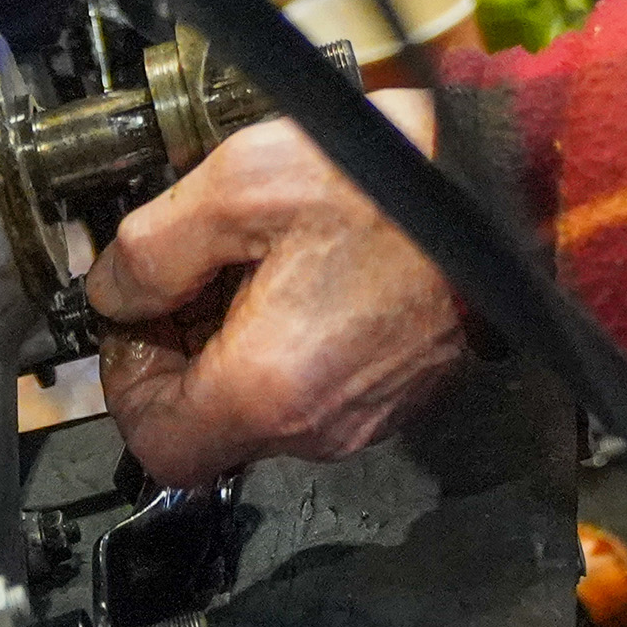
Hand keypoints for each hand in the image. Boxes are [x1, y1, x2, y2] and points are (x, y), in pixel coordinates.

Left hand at [86, 86, 464, 487]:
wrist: (513, 186)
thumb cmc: (390, 184)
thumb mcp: (240, 185)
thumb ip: (152, 248)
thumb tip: (113, 289)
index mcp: (266, 389)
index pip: (154, 443)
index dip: (126, 381)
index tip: (140, 313)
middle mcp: (316, 426)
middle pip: (209, 427)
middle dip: (184, 351)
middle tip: (197, 270)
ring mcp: (366, 417)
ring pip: (264, 408)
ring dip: (239, 344)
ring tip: (258, 258)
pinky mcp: (401, 393)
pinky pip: (318, 390)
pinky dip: (293, 343)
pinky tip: (310, 270)